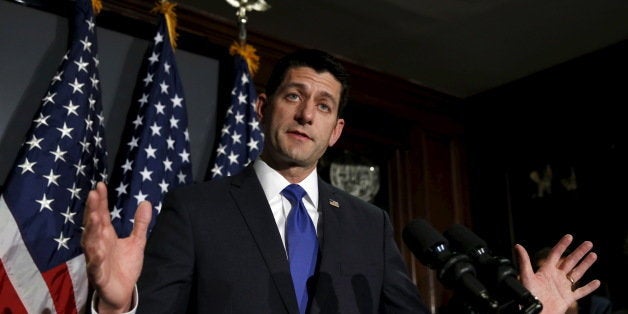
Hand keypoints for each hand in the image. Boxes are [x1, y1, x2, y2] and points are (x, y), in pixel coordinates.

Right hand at [81, 182, 152, 312]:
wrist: (122, 291)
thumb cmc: (125, 265)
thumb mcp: (137, 242)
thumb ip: (141, 224)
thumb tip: (146, 202)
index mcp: (106, 235)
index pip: (101, 214)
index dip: (100, 201)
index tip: (100, 185)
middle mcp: (98, 244)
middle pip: (93, 225)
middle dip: (93, 210)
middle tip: (94, 195)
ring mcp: (96, 259)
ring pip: (91, 243)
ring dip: (91, 230)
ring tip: (94, 217)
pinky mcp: (98, 274)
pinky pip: (95, 266)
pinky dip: (95, 259)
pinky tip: (97, 251)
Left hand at [514, 234, 600, 313]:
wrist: (537, 313)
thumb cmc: (529, 296)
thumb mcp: (527, 277)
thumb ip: (524, 261)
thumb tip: (518, 246)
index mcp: (546, 271)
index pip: (555, 254)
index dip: (562, 245)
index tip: (569, 236)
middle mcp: (555, 277)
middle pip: (570, 262)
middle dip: (579, 252)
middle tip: (588, 243)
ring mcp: (563, 287)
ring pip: (577, 273)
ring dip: (586, 265)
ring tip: (593, 255)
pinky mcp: (568, 298)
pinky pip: (581, 292)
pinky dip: (589, 288)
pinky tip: (596, 282)